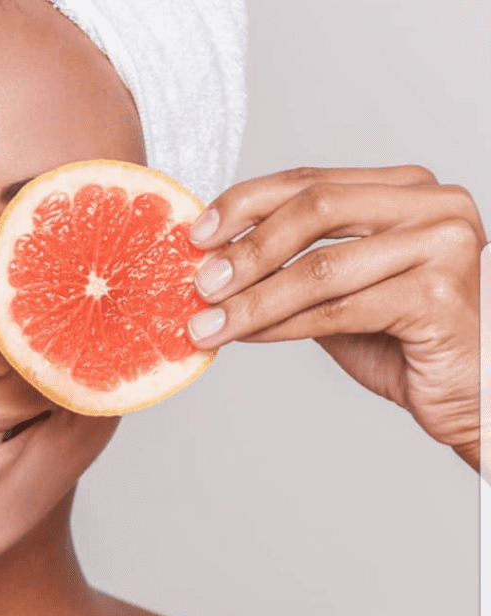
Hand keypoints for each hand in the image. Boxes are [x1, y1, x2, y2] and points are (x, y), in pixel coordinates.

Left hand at [184, 166, 485, 471]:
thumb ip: (289, 270)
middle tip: (199, 283)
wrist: (468, 393)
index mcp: (404, 189)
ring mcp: (443, 244)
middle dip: (246, 249)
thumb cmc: (402, 342)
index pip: (310, 180)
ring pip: (321, 267)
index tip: (195, 235)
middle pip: (315, 208)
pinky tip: (247, 336)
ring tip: (208, 324)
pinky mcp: (439, 294)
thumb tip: (213, 264)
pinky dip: (283, 325)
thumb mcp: (336, 294)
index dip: (245, 203)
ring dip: (253, 300)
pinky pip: (338, 310)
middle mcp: (432, 203)